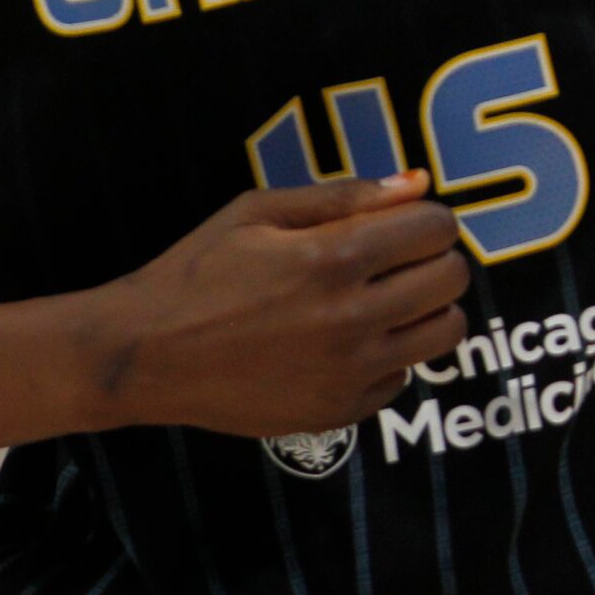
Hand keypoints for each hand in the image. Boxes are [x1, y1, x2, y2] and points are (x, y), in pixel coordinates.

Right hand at [87, 171, 469, 438]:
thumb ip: (346, 195)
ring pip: (445, 332)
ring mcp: (347, 372)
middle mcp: (350, 318)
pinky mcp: (338, 411)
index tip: (404, 224)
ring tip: (387, 300)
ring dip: (427, 309)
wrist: (142, 356)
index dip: (427, 218)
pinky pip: (403, 377)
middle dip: (434, 259)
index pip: (437, 227)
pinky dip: (389, 357)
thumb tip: (418, 183)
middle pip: (452, 279)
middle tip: (399, 261)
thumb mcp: (260, 212)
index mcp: (333, 258)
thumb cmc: (198, 273)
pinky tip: (348, 344)